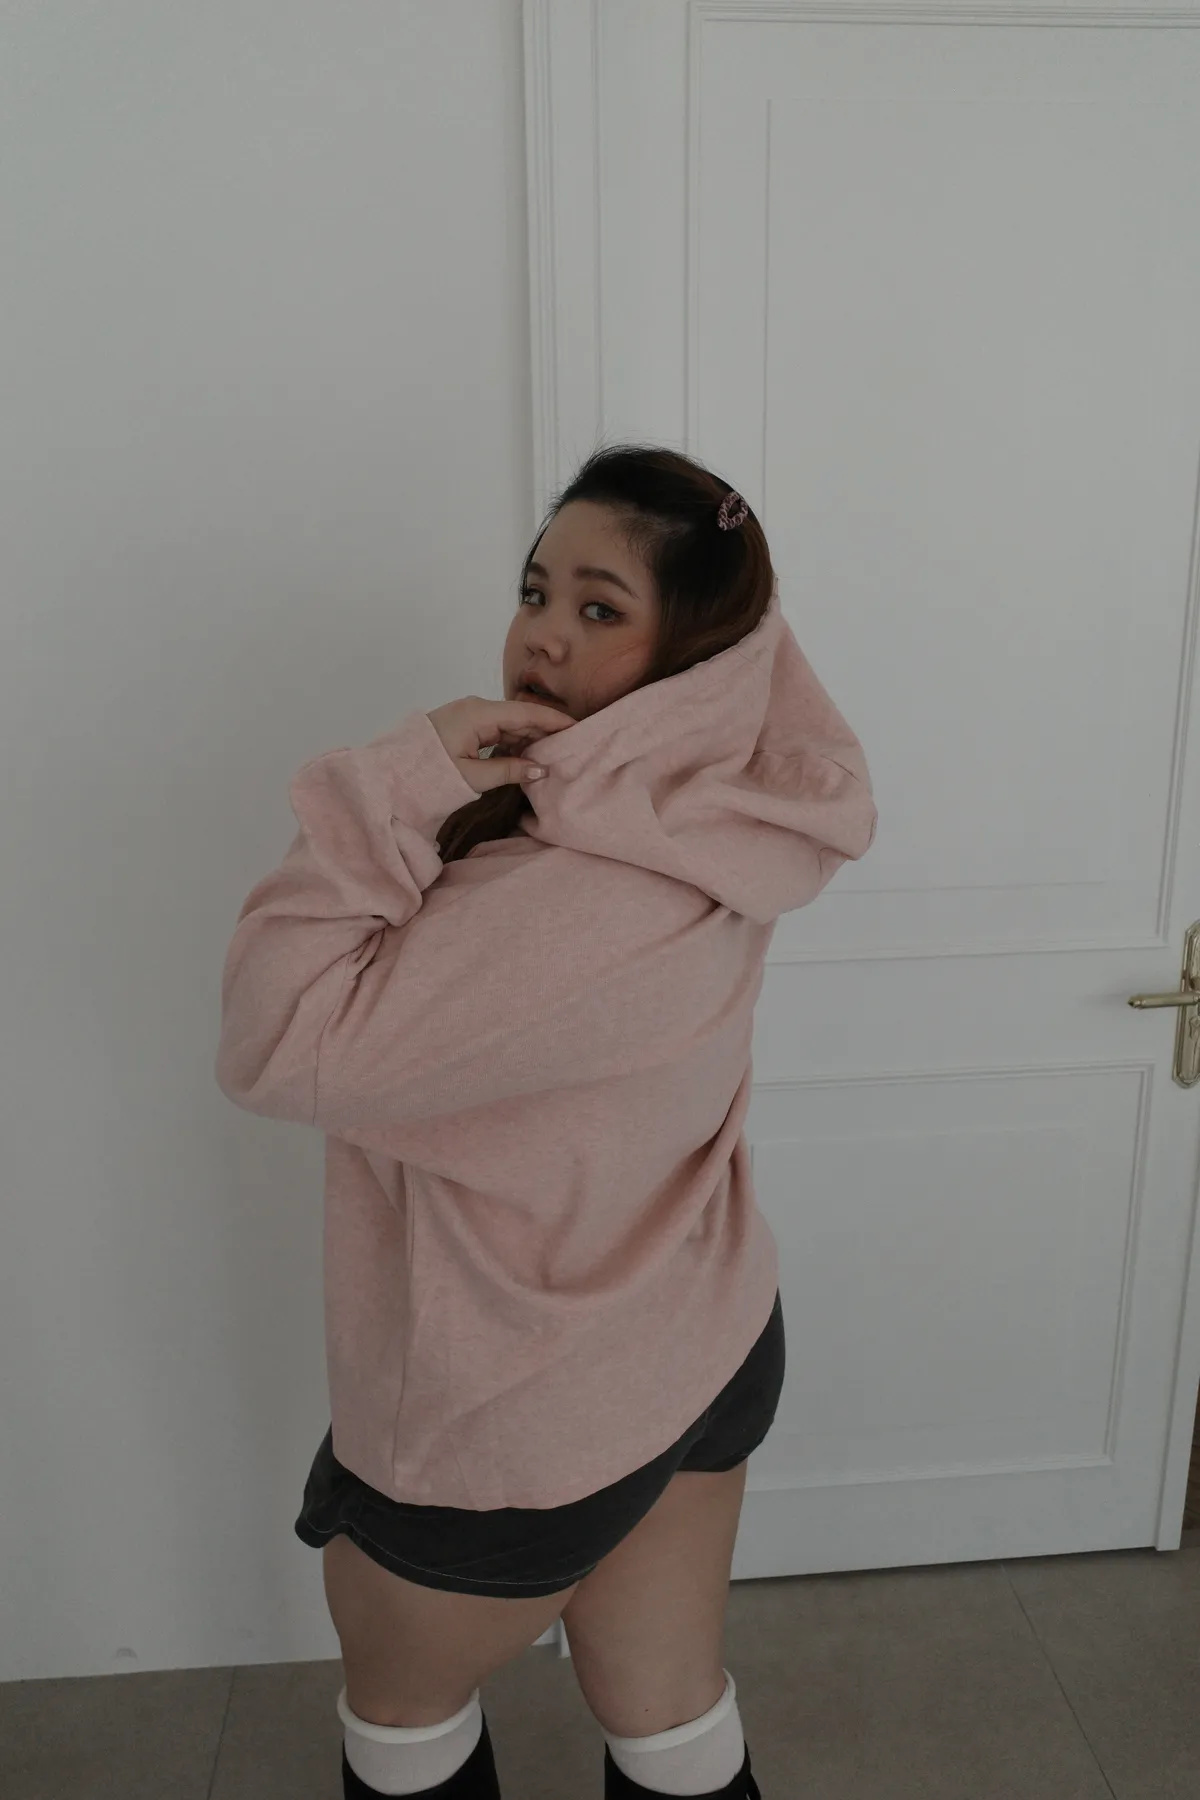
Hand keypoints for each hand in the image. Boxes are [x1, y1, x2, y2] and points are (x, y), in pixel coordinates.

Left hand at [426, 696, 573, 794]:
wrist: (389, 775)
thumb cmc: (429, 775)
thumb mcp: (472, 777)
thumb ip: (509, 770)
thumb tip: (542, 769)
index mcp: (479, 714)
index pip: (526, 713)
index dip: (554, 720)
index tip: (579, 727)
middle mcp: (476, 708)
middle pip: (519, 717)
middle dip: (545, 732)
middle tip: (570, 747)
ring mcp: (468, 715)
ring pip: (508, 724)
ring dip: (528, 739)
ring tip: (552, 755)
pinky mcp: (462, 725)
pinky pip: (495, 729)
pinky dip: (511, 742)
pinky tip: (525, 756)